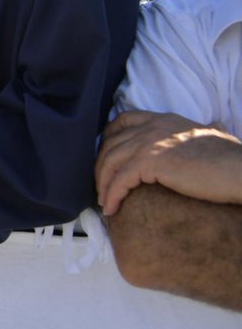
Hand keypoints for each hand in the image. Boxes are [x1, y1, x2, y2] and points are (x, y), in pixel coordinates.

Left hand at [96, 110, 241, 214]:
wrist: (239, 170)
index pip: (124, 119)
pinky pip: (119, 180)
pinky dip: (111, 195)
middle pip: (111, 143)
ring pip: (110, 162)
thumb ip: (197, 132)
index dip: (109, 137)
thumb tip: (212, 127)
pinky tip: (111, 209)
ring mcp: (148, 142)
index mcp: (164, 119)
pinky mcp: (149, 162)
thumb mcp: (209, 135)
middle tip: (101, 186)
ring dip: (102, 184)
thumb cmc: (231, 159)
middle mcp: (152, 126)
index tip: (104, 156)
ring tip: (104, 202)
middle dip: (101, 166)